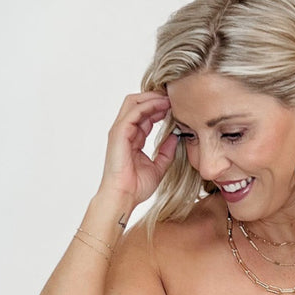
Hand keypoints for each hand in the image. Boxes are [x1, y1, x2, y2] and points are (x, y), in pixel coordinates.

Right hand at [98, 92, 179, 206]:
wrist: (124, 196)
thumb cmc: (136, 187)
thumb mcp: (158, 167)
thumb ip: (166, 152)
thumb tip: (176, 136)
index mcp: (132, 138)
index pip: (144, 115)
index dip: (159, 108)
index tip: (176, 107)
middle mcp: (124, 131)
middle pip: (137, 103)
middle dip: (155, 97)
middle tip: (173, 97)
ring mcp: (120, 130)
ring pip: (134, 102)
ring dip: (152, 98)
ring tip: (169, 98)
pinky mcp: (119, 132)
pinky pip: (134, 111)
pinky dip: (148, 105)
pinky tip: (162, 106)